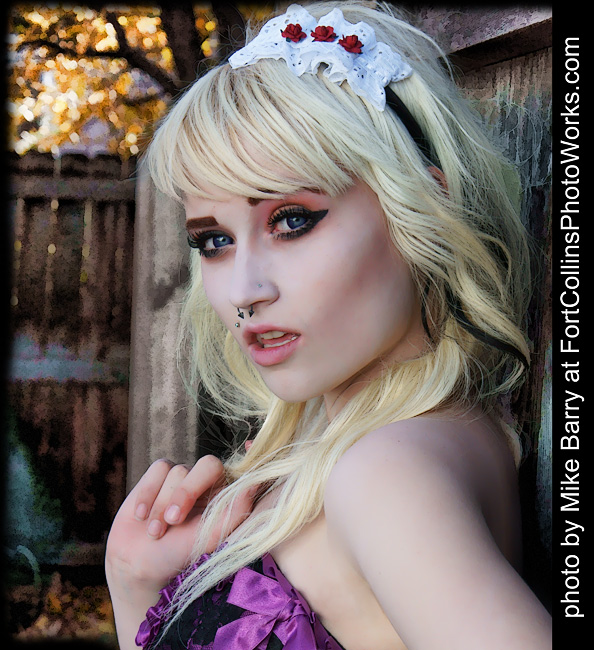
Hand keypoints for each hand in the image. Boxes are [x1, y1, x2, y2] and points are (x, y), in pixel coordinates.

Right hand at [105, 453, 255, 594]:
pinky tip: (142, 516)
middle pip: (206, 465)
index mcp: (225, 494)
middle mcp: (207, 481)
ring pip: (177, 471)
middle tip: (174, 520)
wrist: (140, 564)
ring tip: (155, 532)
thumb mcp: (210, 538)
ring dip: (162, 505)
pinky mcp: (159, 475)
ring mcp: (183, 475)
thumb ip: (235, 511)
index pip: (236, 473)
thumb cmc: (180, 555)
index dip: (227, 474)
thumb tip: (255, 484)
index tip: (219, 483)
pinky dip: (147, 494)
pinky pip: (157, 471)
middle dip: (187, 492)